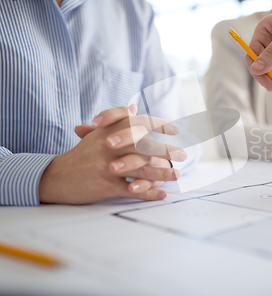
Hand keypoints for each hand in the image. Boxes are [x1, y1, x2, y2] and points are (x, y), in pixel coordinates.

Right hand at [39, 106, 185, 204]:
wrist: (56, 178)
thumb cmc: (82, 155)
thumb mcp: (97, 135)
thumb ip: (117, 121)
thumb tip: (134, 107)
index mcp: (109, 130)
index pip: (138, 121)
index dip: (159, 124)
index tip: (175, 130)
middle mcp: (109, 145)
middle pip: (145, 145)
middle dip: (167, 151)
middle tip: (183, 155)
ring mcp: (108, 165)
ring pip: (142, 168)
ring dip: (163, 173)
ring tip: (177, 175)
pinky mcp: (107, 185)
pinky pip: (133, 189)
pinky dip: (149, 193)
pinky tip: (162, 195)